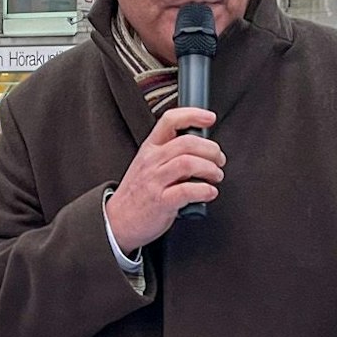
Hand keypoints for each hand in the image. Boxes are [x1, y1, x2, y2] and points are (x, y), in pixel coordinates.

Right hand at [103, 107, 222, 252]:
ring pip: (188, 163)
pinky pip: (187, 191)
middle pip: (187, 142)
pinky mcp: (161, 202)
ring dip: (210, 169)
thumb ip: (169, 153)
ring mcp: (155, 181)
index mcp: (149, 149)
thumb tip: (201, 148)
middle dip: (211, 149)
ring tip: (216, 176)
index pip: (170, 120)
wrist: (118, 221)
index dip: (192, 115)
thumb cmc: (138, 194)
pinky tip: (209, 192)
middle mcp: (152, 161)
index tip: (209, 118)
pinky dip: (205, 190)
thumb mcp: (147, 165)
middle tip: (219, 160)